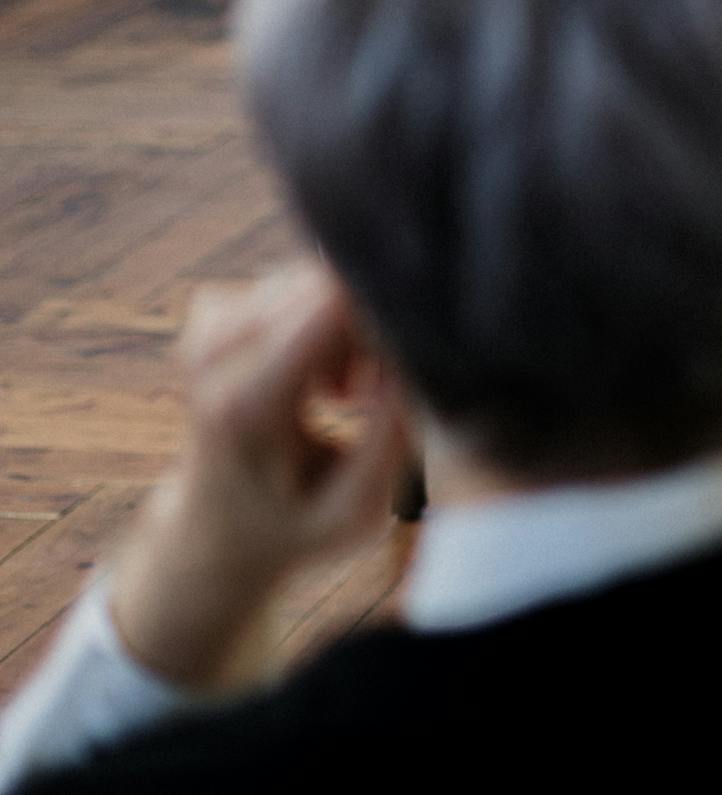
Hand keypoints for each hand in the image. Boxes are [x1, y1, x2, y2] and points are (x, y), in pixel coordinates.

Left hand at [111, 263, 410, 688]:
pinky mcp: (214, 315)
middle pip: (328, 285)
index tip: (398, 381)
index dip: (386, 325)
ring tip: (347, 396)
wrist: (212, 540)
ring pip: (316, 281)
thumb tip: (415, 355)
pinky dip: (323, 319)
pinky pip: (295, 284)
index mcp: (245, 406)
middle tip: (373, 397)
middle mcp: (215, 355)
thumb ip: (391, 436)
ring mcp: (208, 330)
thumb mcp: (355, 512)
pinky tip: (322, 373)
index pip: (331, 305)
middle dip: (370, 328)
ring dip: (349, 327)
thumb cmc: (295, 531)